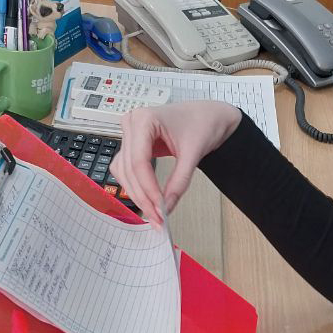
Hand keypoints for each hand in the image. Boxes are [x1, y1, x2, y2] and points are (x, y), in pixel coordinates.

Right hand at [110, 101, 241, 224]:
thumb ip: (179, 181)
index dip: (148, 188)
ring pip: (124, 172)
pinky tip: (148, 200)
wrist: (209, 115)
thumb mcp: (193, 152)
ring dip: (137, 194)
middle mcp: (132, 123)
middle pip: (129, 169)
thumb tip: (166, 206)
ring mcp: (130, 134)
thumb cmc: (203, 122)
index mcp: (144, 119)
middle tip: (157, 218)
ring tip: (154, 213)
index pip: (139, 161)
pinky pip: (127, 170)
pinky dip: (137, 186)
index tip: (159, 207)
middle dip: (143, 196)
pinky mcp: (134, 145)